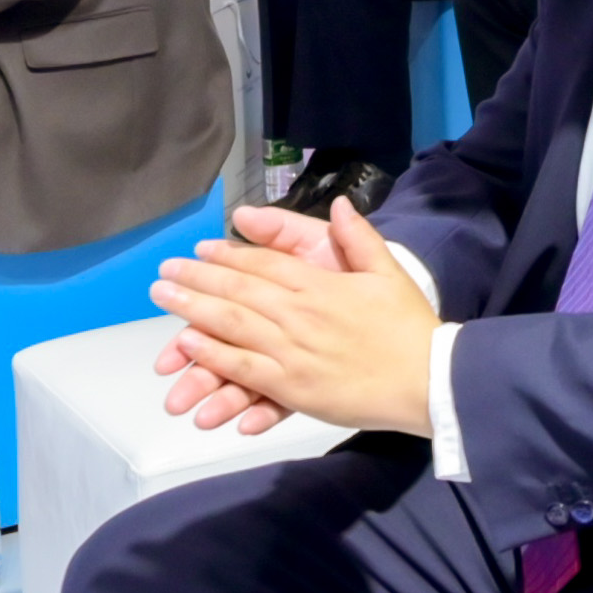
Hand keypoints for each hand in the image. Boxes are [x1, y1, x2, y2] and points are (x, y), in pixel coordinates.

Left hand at [152, 197, 435, 437]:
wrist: (429, 380)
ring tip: (165, 299)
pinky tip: (189, 343)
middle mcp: (301, 315)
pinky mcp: (294, 387)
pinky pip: (246, 368)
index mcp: (321, 285)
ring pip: (233, 327)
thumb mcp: (389, 272)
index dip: (229, 255)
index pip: (264, 264)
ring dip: (194, 311)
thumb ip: (360, 237)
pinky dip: (214, 354)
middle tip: (163, 273)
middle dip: (197, 279)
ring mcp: (294, 352)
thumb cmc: (409, 327)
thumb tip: (341, 205)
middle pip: (239, 291)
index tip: (200, 250)